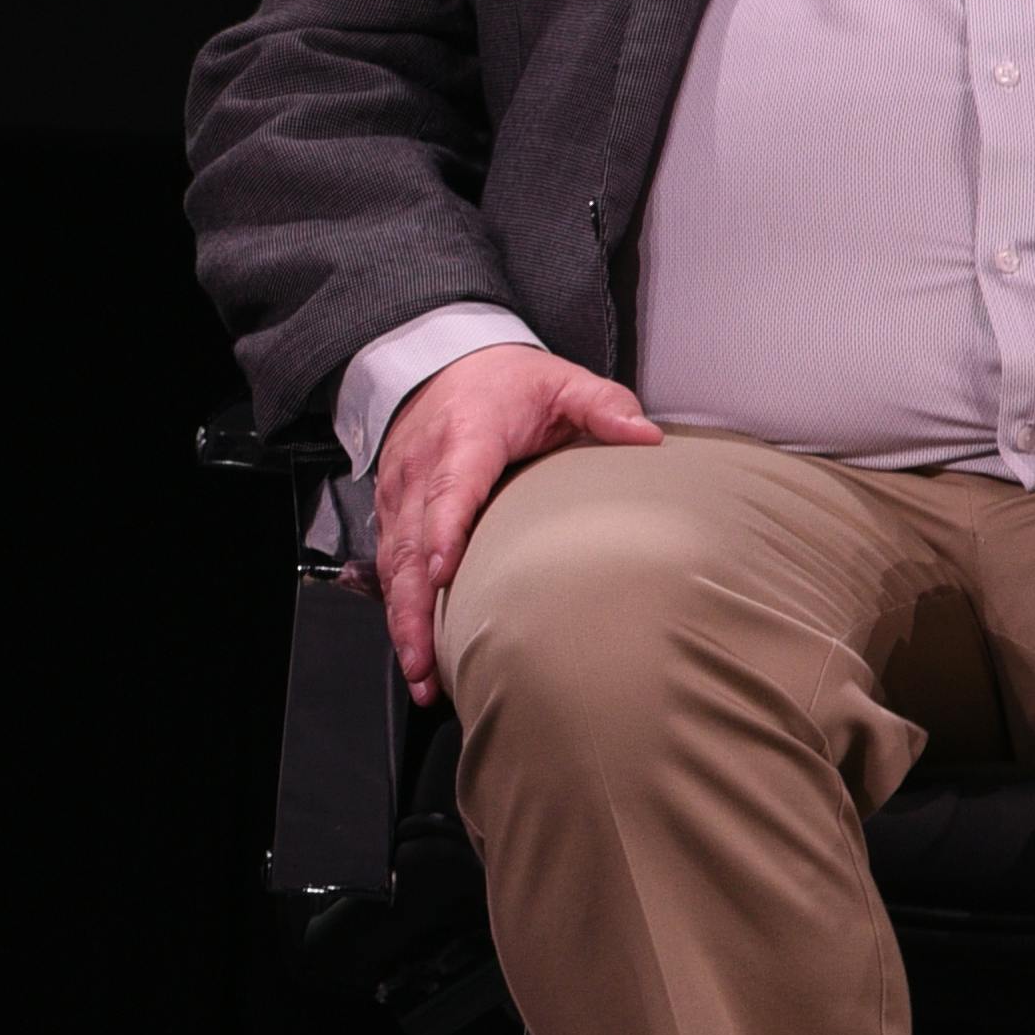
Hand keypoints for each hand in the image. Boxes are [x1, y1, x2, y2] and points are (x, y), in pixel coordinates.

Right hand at [368, 344, 663, 701]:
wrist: (443, 362)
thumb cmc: (504, 383)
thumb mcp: (561, 382)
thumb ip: (603, 406)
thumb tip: (645, 435)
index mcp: (465, 436)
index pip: (450, 487)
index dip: (445, 531)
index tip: (445, 574)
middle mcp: (422, 469)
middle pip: (411, 545)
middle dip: (414, 607)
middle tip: (425, 661)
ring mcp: (400, 493)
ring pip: (394, 564)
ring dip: (402, 620)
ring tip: (418, 673)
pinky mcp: (392, 511)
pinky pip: (389, 565)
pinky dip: (396, 608)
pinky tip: (412, 648)